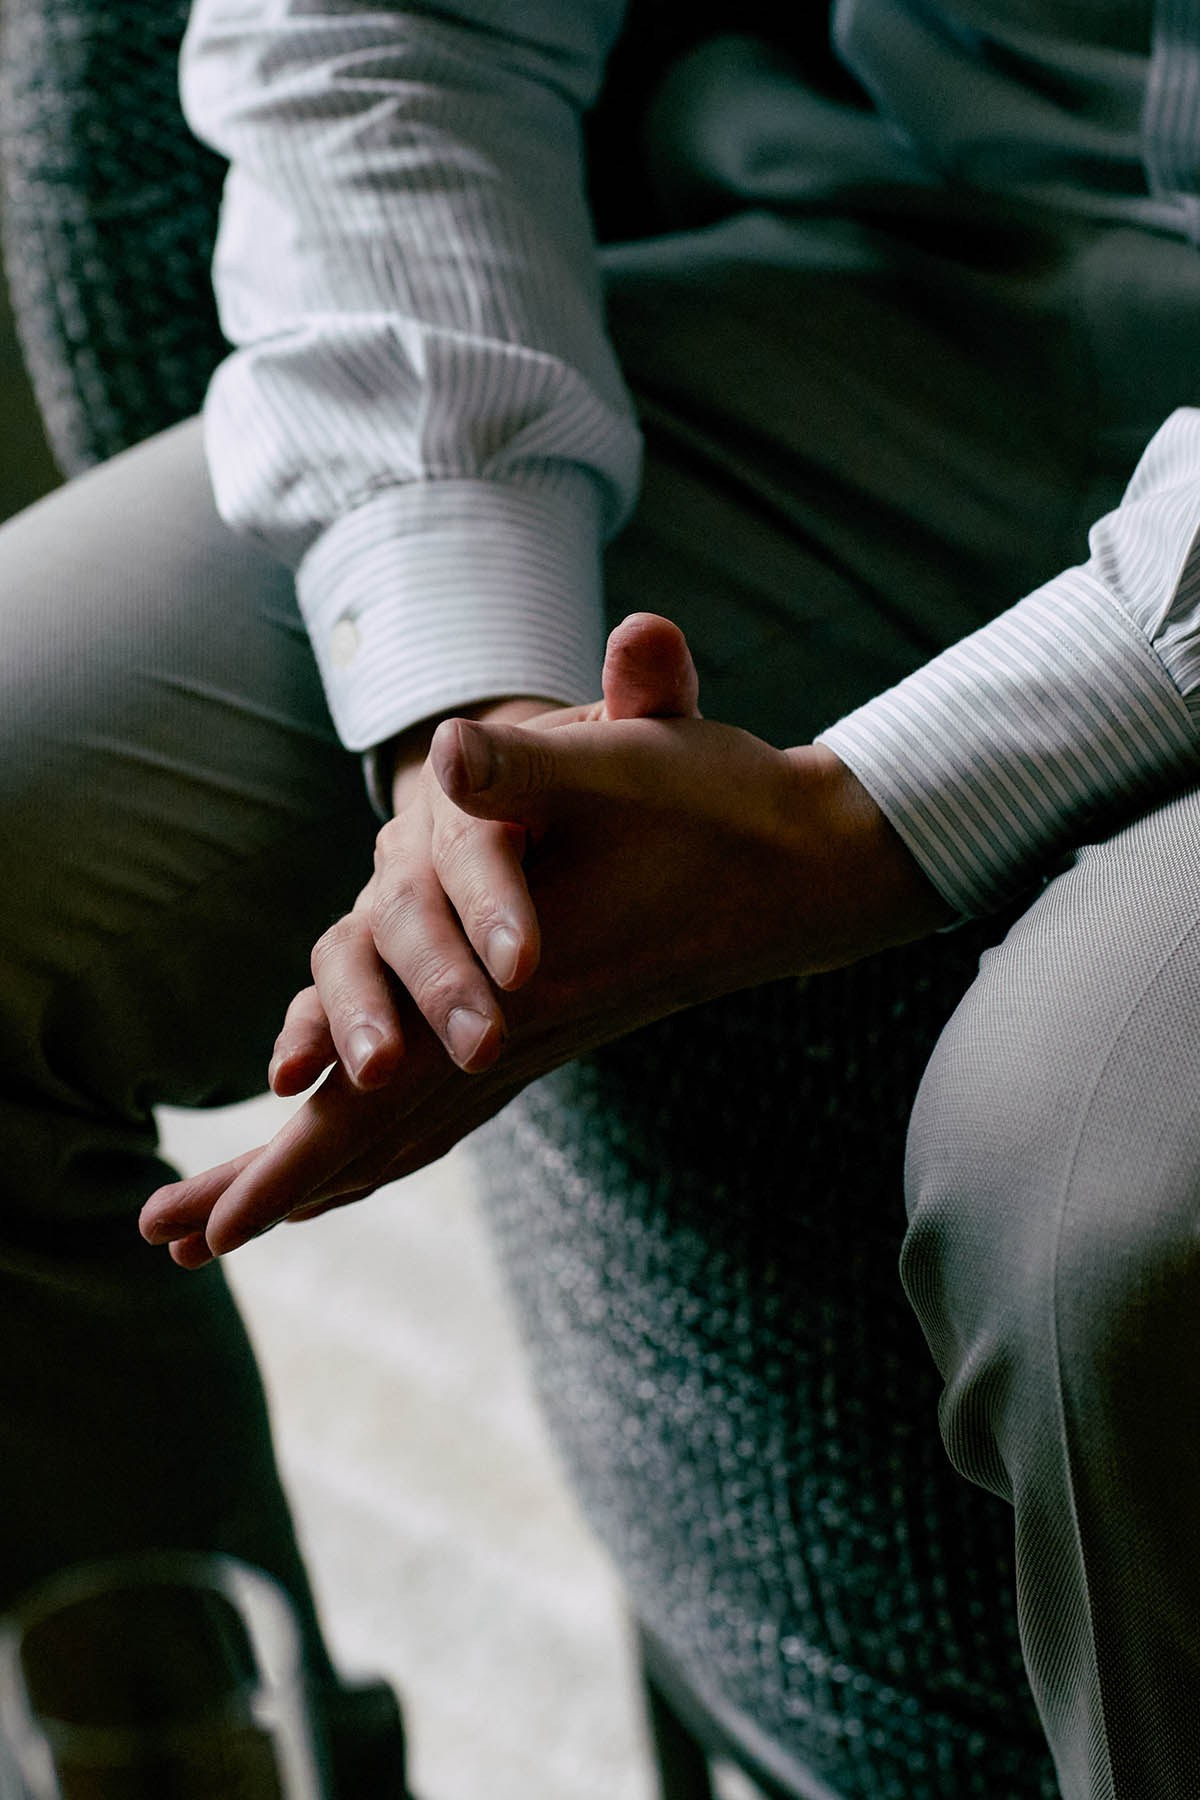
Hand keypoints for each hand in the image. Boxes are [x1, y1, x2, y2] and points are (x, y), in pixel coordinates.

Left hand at [140, 618, 950, 1263]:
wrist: (817, 864)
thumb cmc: (726, 807)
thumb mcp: (638, 763)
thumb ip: (544, 761)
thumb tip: (452, 750)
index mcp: (526, 988)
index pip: (387, 1091)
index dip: (295, 1157)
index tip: (206, 1228)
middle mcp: (525, 1031)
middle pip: (380, 1135)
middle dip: (275, 1186)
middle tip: (169, 1242)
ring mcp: (541, 1036)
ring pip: (415, 1127)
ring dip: (324, 1171)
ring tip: (232, 1218)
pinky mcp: (556, 1023)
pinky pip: (455, 1105)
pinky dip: (392, 1139)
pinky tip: (366, 1147)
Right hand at [270, 614, 700, 1093]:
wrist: (550, 799)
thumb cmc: (609, 772)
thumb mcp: (635, 735)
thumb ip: (647, 693)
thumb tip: (646, 634)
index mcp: (482, 793)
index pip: (482, 844)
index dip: (495, 903)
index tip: (525, 964)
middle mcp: (418, 846)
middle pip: (413, 912)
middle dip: (438, 981)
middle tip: (480, 1046)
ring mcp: (387, 901)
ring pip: (355, 953)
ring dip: (356, 1014)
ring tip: (376, 1076)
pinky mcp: (375, 951)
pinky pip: (334, 988)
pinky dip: (308, 1029)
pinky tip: (292, 1081)